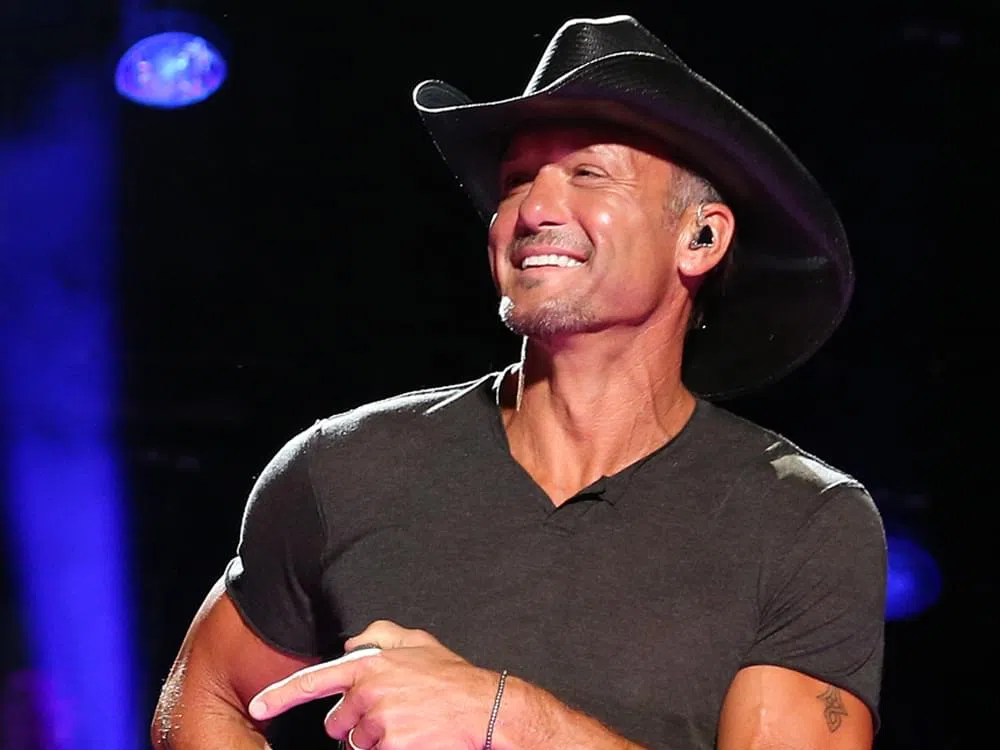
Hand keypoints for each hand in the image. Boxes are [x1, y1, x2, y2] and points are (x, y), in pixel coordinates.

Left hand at [248, 620, 499, 749]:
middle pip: (336, 723)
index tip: (256, 707)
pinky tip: (415, 738)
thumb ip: (379, 634)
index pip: (314, 680)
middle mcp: (369, 692)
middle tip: (392, 714)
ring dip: (376, 740)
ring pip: (357, 744)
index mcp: (370, 664)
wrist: (486, 709)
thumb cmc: (453, 678)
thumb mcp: (419, 642)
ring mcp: (379, 722)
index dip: (279, 696)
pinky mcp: (391, 746)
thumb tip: (348, 643)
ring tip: (409, 725)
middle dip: (355, 724)